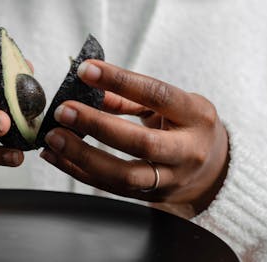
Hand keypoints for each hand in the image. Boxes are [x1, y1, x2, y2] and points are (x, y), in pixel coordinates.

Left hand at [40, 59, 228, 215]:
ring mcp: (170, 179)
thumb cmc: (186, 125)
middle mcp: (187, 151)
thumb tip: (90, 86)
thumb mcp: (170, 103)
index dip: (120, 81)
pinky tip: (55, 157)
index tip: (85, 70)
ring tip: (53, 138)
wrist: (213, 169)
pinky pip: (109, 187)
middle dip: (96, 125)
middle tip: (63, 111)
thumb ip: (132, 95)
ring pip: (123, 175)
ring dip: (82, 156)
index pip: (156, 95)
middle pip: (140, 143)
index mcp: (195, 116)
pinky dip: (78, 172)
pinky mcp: (150, 196)